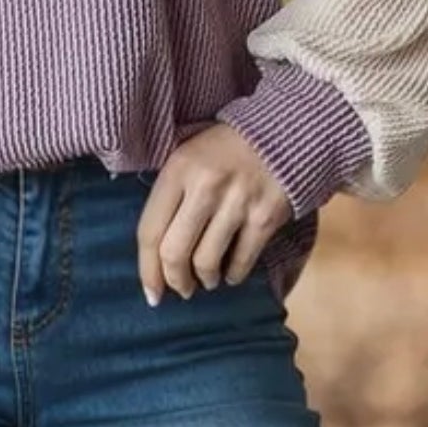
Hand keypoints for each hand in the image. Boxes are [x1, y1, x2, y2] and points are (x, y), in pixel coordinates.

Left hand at [136, 123, 293, 303]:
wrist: (280, 133)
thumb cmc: (224, 149)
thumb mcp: (187, 157)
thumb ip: (170, 194)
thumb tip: (156, 249)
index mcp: (178, 169)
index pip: (150, 230)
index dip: (146, 269)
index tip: (151, 293)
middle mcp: (204, 186)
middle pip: (174, 252)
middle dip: (175, 281)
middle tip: (180, 289)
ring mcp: (237, 202)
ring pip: (207, 262)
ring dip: (205, 280)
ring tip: (207, 279)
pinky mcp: (265, 216)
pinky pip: (242, 260)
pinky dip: (233, 274)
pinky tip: (231, 273)